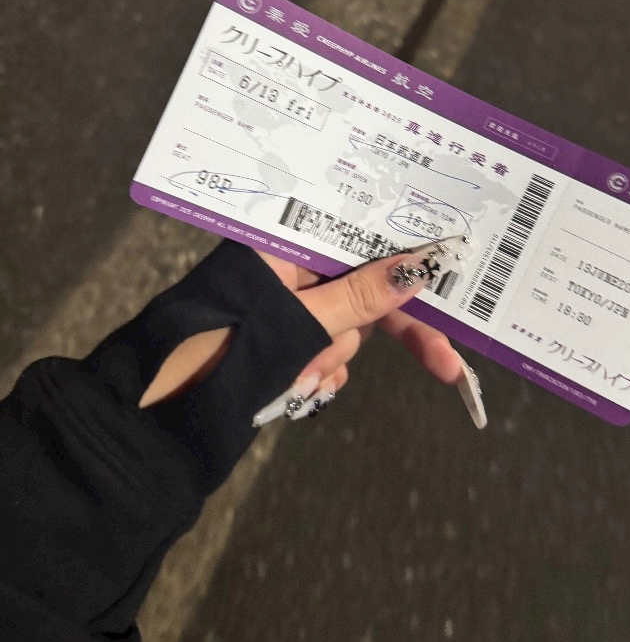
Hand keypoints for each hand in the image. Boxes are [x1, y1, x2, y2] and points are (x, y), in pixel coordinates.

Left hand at [140, 239, 485, 427]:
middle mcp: (288, 264)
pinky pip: (324, 348)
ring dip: (331, 358)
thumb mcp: (306, 320)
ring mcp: (285, 302)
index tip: (452, 276)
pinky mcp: (281, 336)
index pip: (359, 234)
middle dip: (375, 331)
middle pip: (361, 287)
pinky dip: (318, 372)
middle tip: (445, 366)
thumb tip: (426, 265)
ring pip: (345, 326)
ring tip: (300, 376)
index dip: (406, 257)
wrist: (164, 408)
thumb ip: (366, 295)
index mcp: (284, 239)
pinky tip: (297, 387)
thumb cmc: (230, 346)